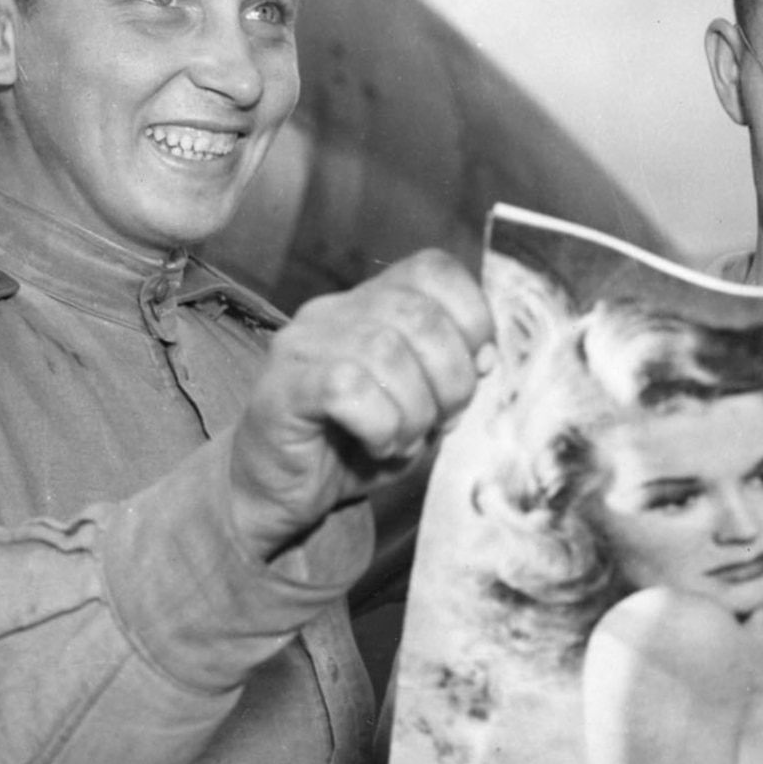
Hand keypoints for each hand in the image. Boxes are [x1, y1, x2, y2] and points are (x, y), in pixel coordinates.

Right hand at [230, 249, 493, 558]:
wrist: (278, 493)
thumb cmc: (353, 448)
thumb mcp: (421, 410)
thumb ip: (453, 377)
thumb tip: (484, 359)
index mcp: (371, 305)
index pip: (432, 270)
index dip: (473, 317)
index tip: (478, 368)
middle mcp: (333, 312)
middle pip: (419, 313)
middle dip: (452, 378)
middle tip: (440, 421)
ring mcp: (303, 346)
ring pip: (386, 351)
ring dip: (415, 410)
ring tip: (404, 440)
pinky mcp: (283, 387)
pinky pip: (347, 386)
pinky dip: (380, 424)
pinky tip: (377, 445)